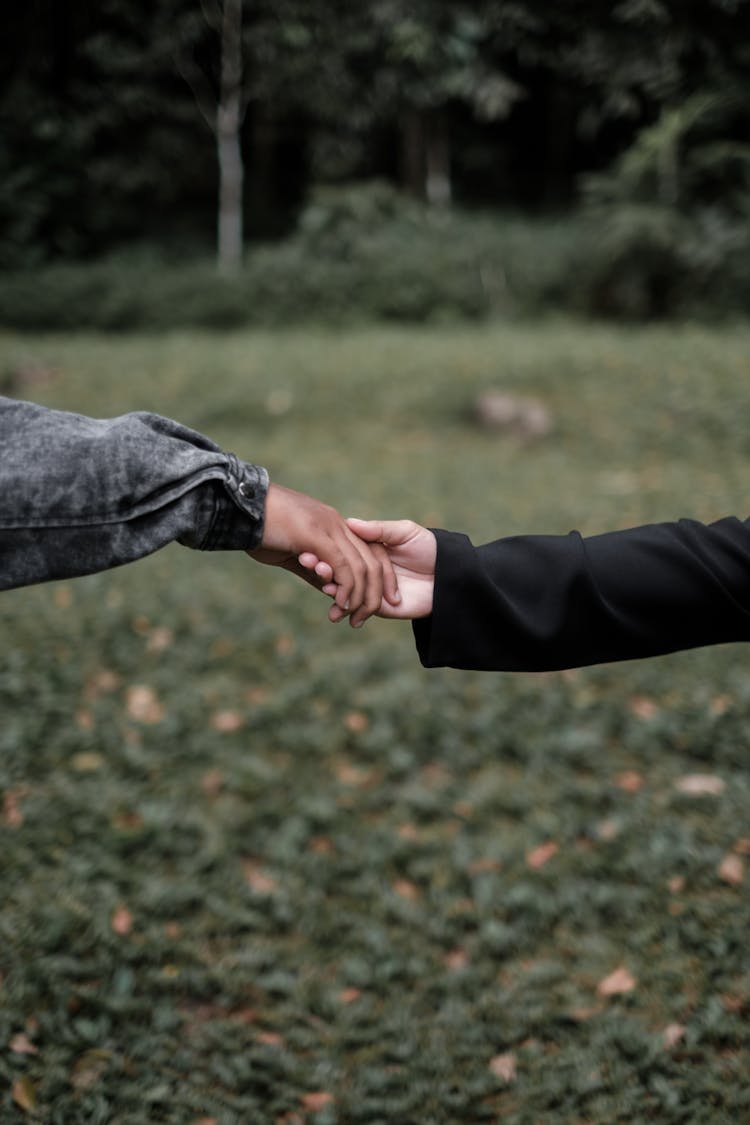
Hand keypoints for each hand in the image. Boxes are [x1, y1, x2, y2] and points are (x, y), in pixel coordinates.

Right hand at [247, 484, 399, 626]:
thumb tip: (331, 590)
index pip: (370, 551)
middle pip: (373, 560)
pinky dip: (346, 588)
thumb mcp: (292, 553)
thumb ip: (314, 569)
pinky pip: (342, 566)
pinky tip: (340, 604)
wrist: (237, 509)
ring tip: (353, 616)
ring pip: (361, 567)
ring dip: (360, 597)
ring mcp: (329, 527)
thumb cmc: (260, 532)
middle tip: (365, 617)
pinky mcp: (316, 535)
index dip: (379, 577)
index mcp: (334, 525)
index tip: (378, 601)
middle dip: (375, 592)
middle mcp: (337, 524)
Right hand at [301, 518, 435, 620]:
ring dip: (330, 589)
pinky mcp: (378, 607)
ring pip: (343, 590)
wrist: (450, 578)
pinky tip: (335, 609)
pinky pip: (357, 609)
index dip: (325, 549)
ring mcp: (370, 588)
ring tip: (323, 585)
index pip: (342, 548)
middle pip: (338, 569)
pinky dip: (344, 610)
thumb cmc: (430, 549)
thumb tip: (351, 522)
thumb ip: (379, 530)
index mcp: (369, 547)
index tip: (309, 548)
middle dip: (322, 568)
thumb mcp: (405, 532)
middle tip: (310, 565)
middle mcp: (366, 568)